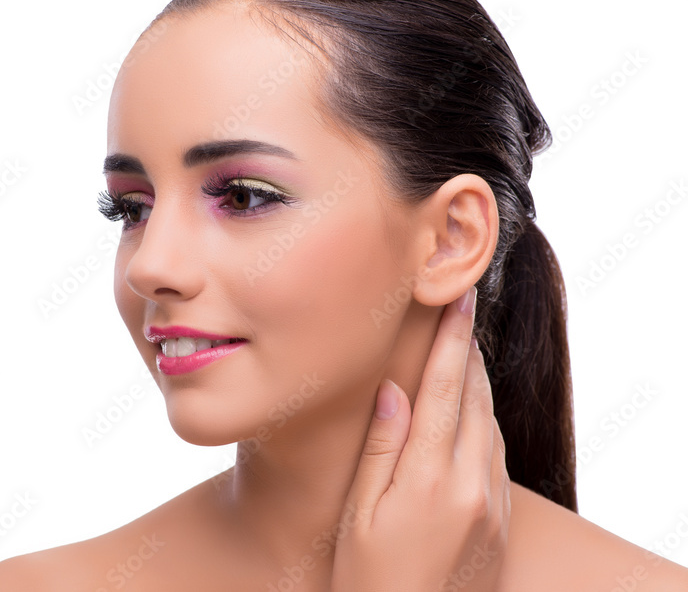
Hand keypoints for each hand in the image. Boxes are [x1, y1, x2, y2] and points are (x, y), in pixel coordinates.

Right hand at [329, 286, 509, 591]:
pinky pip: (497, 455)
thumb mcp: (361, 516)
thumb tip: (393, 389)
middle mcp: (473, 485)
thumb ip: (380, 449)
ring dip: (478, 383)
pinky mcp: (501, 521)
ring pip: (491, 424)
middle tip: (462, 309)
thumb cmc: (371, 582)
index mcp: (432, 478)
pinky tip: (472, 413)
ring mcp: (493, 504)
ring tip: (465, 350)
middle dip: (469, 351)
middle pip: (476, 399)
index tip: (459, 300)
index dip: (453, 341)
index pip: (446, 390)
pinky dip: (485, 421)